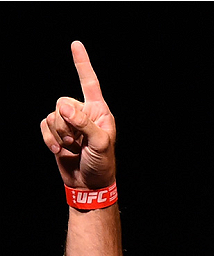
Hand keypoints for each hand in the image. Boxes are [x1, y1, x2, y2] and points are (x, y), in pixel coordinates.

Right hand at [40, 41, 115, 188]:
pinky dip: (49, 138)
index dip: (82, 64)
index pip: (90, 83)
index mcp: (99, 112)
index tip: (75, 44)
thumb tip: (63, 107)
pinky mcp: (57, 134)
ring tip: (70, 147)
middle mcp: (84, 114)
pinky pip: (44, 125)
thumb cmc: (102, 165)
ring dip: (58, 133)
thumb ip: (83, 123)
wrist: (89, 186)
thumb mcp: (100, 144)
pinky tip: (58, 150)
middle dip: (65, 122)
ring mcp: (69, 124)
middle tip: (75, 141)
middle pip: (63, 101)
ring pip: (52, 114)